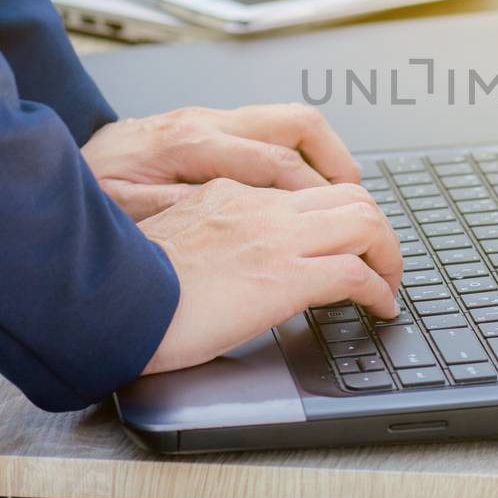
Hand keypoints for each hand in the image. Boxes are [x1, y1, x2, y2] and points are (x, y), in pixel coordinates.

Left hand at [83, 103, 358, 220]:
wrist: (49, 170)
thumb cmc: (84, 195)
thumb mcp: (125, 213)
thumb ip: (184, 212)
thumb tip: (237, 218)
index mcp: (192, 143)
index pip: (278, 165)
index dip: (316, 197)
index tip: (342, 232)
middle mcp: (207, 122)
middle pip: (298, 125)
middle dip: (339, 163)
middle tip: (362, 204)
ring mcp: (209, 120)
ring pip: (290, 121)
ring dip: (326, 154)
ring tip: (348, 192)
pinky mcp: (206, 128)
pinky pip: (270, 132)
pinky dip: (301, 155)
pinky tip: (306, 185)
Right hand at [139, 178, 400, 374]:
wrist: (107, 303)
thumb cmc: (124, 284)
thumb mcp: (168, 238)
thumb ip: (205, 234)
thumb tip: (223, 261)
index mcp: (228, 194)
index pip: (303, 188)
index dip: (338, 211)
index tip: (348, 237)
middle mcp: (259, 207)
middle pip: (348, 196)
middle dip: (377, 229)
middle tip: (384, 261)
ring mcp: (276, 238)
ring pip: (364, 223)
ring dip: (388, 255)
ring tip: (390, 284)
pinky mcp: (285, 276)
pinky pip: (355, 274)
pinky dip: (379, 290)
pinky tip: (381, 309)